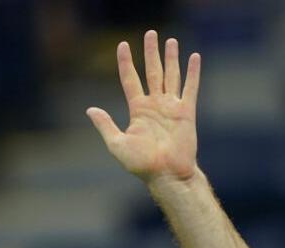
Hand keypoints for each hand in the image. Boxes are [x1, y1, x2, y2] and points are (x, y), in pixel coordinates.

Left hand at [86, 30, 201, 183]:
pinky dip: (192, 73)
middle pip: (152, 72)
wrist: (167, 175)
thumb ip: (105, 125)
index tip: (122, 45)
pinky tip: (194, 57)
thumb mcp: (117, 144)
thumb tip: (90, 109)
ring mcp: (171, 107)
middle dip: (151, 53)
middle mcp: (155, 105)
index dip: (126, 62)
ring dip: (171, 58)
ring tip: (170, 40)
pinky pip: (190, 88)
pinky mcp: (186, 112)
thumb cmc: (142, 164)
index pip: (130, 79)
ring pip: (170, 76)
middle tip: (150, 34)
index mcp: (138, 110)